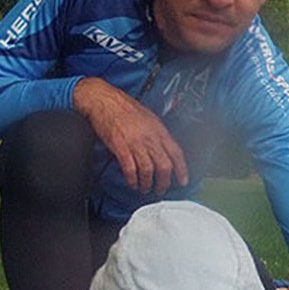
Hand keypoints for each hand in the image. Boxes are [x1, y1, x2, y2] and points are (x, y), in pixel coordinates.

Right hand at [73, 77, 188, 193]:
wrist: (105, 100)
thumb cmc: (126, 108)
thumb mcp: (150, 119)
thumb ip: (158, 135)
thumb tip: (165, 150)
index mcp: (159, 131)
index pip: (176, 153)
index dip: (182, 169)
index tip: (183, 180)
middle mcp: (150, 138)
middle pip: (164, 166)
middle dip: (164, 182)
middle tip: (161, 189)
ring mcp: (135, 143)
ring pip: (148, 170)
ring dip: (148, 183)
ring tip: (146, 189)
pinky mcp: (120, 147)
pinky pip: (130, 168)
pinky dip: (132, 179)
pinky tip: (133, 183)